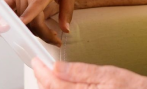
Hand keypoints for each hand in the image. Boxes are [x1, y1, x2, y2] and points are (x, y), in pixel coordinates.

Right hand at [0, 0, 75, 45]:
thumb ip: (67, 12)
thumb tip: (65, 30)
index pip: (36, 5)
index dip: (28, 16)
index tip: (23, 25)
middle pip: (31, 19)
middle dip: (42, 34)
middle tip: (55, 40)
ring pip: (23, 17)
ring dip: (34, 29)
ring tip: (49, 33)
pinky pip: (17, 10)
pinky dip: (23, 20)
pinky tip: (33, 25)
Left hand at [31, 59, 146, 88]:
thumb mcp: (110, 74)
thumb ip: (82, 72)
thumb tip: (58, 67)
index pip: (55, 84)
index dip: (42, 72)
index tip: (36, 61)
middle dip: (42, 79)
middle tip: (37, 65)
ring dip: (49, 86)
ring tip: (45, 74)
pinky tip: (60, 85)